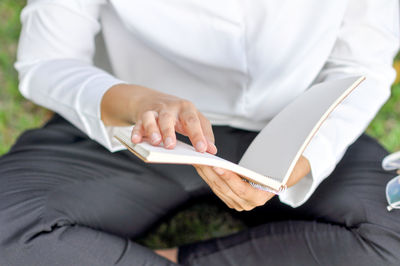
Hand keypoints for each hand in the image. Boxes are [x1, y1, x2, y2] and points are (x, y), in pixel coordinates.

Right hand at [101, 83, 216, 152]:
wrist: (152, 99)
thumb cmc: (177, 113)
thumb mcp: (194, 119)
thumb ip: (205, 133)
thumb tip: (212, 150)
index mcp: (186, 108)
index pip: (193, 122)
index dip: (198, 136)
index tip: (202, 149)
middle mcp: (170, 108)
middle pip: (169, 119)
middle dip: (169, 132)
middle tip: (171, 146)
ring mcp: (154, 111)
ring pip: (152, 119)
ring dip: (153, 130)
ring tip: (156, 143)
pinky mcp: (142, 116)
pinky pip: (138, 124)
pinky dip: (136, 132)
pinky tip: (137, 140)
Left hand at [194, 165, 274, 210]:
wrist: (274, 180)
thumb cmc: (273, 171)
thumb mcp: (270, 168)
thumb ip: (257, 168)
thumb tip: (241, 158)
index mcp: (259, 197)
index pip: (241, 189)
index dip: (229, 178)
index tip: (217, 166)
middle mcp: (247, 204)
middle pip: (225, 188)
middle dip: (212, 172)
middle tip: (202, 159)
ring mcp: (237, 204)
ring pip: (217, 187)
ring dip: (206, 173)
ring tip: (198, 160)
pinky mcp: (229, 200)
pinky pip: (215, 187)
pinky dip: (207, 176)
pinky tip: (201, 166)